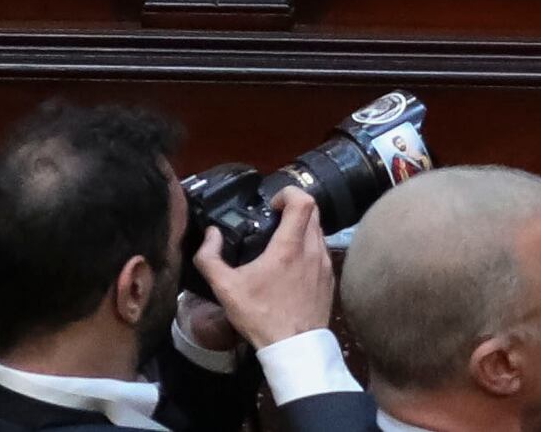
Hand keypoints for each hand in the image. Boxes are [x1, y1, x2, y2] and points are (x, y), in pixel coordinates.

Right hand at [193, 186, 333, 347]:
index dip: (289, 193)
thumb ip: (211, 259)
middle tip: (273, 221)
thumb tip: (210, 235)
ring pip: (319, 231)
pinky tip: (291, 265)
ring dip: (302, 229)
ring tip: (279, 243)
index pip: (304, 200)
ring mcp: (325, 263)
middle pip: (313, 212)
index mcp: (291, 246)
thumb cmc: (260, 316)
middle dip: (293, 209)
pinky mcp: (330, 277)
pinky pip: (322, 251)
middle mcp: (313, 249)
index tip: (272, 204)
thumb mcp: (227, 289)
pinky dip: (309, 248)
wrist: (294, 346)